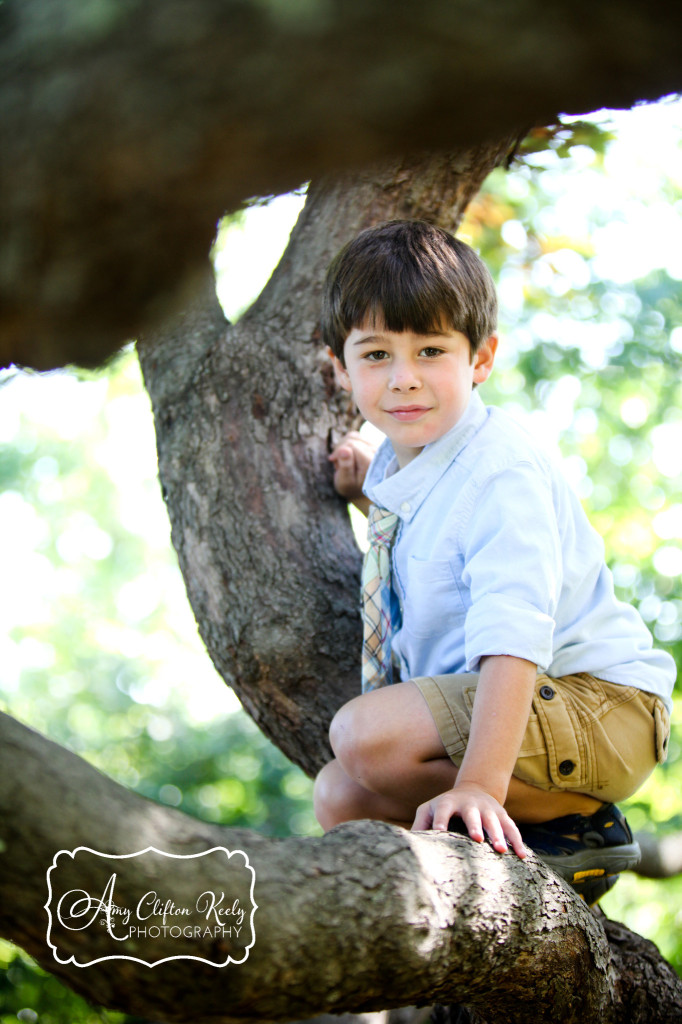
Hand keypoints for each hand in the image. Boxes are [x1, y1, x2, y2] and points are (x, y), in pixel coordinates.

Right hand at [329, 431, 375, 504]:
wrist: (362, 492)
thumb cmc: (352, 488)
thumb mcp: (345, 482)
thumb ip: (345, 466)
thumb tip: (344, 449)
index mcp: (371, 463)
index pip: (351, 445)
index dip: (339, 451)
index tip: (333, 462)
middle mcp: (377, 453)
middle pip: (352, 439)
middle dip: (340, 449)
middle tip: (338, 464)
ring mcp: (377, 447)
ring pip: (353, 436)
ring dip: (343, 447)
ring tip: (343, 461)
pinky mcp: (373, 445)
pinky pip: (356, 437)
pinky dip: (348, 444)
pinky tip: (347, 455)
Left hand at [411, 782, 527, 858]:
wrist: (474, 790)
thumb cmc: (446, 807)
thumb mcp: (430, 809)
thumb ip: (420, 823)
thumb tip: (410, 843)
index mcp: (448, 802)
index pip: (442, 809)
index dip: (440, 819)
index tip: (438, 832)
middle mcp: (469, 804)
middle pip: (472, 814)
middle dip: (475, 825)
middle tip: (477, 839)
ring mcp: (487, 809)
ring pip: (494, 821)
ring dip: (498, 835)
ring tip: (501, 851)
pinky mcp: (502, 815)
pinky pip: (512, 828)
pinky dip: (517, 841)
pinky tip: (522, 856)